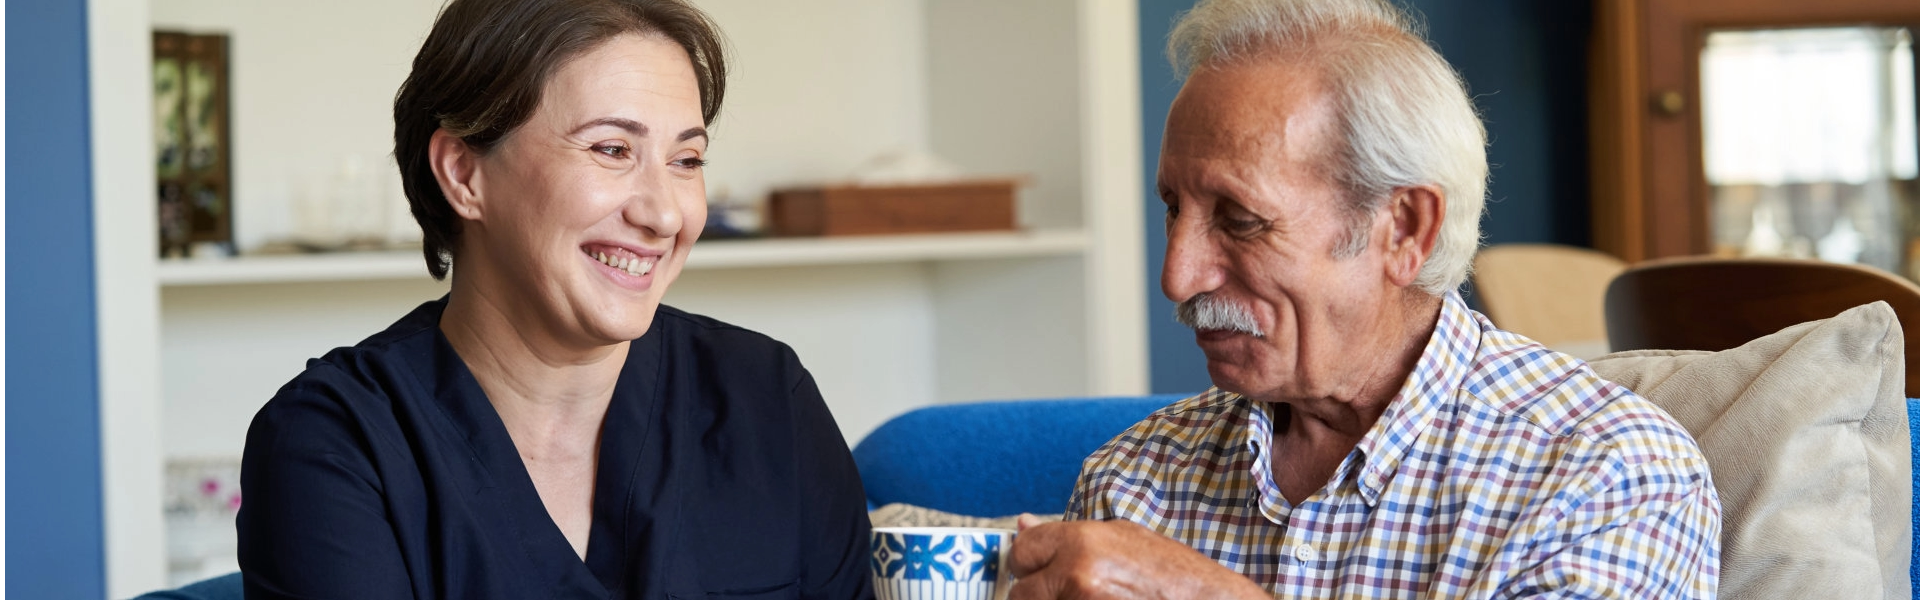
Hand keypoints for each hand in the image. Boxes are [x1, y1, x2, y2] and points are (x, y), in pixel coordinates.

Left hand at [1006, 515, 1268, 599]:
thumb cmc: (1172, 572)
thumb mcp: (1122, 537)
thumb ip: (1066, 534)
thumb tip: (1022, 525)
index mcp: (1082, 543)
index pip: (1021, 552)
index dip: (1028, 561)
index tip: (1036, 567)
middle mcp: (1076, 576)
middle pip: (1020, 592)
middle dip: (1037, 592)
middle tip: (1066, 589)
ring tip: (1091, 596)